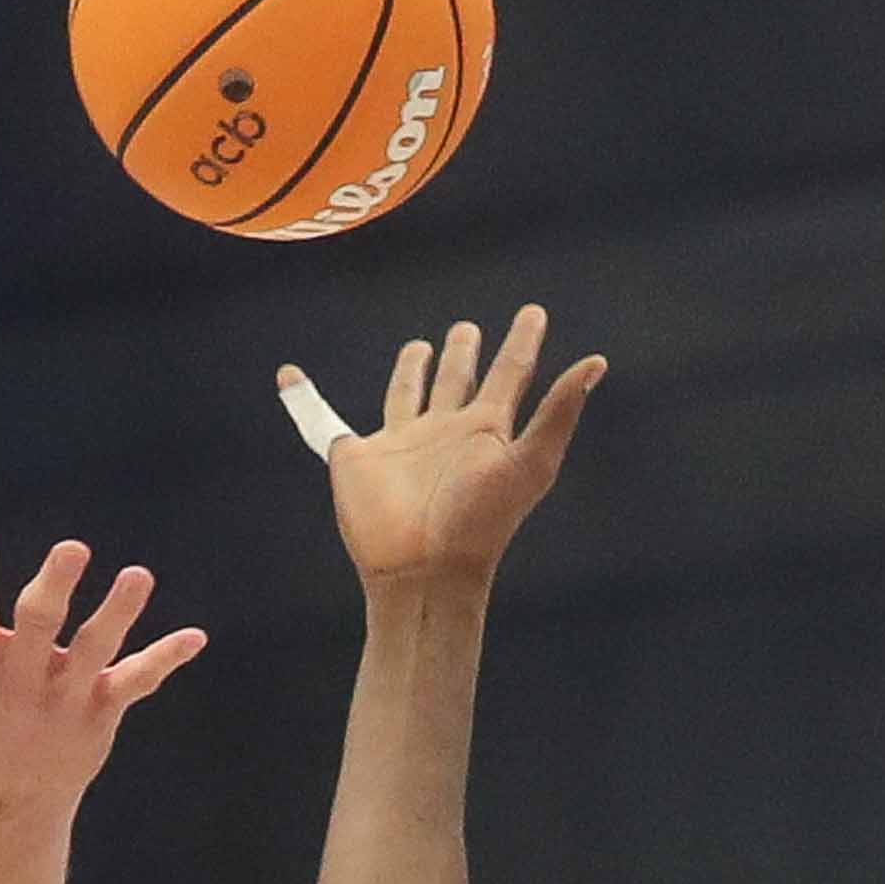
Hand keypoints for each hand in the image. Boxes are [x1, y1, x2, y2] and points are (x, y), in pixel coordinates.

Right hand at [0, 533, 204, 833]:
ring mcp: (65, 694)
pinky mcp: (102, 708)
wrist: (10, 800)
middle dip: (54, 589)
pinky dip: (166, 660)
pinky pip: (138, 681)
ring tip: (140, 577)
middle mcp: (21, 677)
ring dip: (119, 614)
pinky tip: (197, 638)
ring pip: (96, 649)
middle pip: (38, 625)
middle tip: (74, 547)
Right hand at [285, 301, 608, 586]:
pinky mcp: (357, 458)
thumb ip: (559, 411)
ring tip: (422, 347)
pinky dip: (303, 401)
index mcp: (486, 429)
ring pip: (407, 394)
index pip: (511, 374)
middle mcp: (445, 431)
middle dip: (464, 354)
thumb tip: (597, 361)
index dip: (523, 343)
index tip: (533, 313)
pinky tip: (288, 377)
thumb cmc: (481, 522)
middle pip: (458, 380)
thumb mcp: (530, 463)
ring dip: (412, 371)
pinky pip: (324, 423)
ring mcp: (401, 444)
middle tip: (468, 328)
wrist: (426, 571)